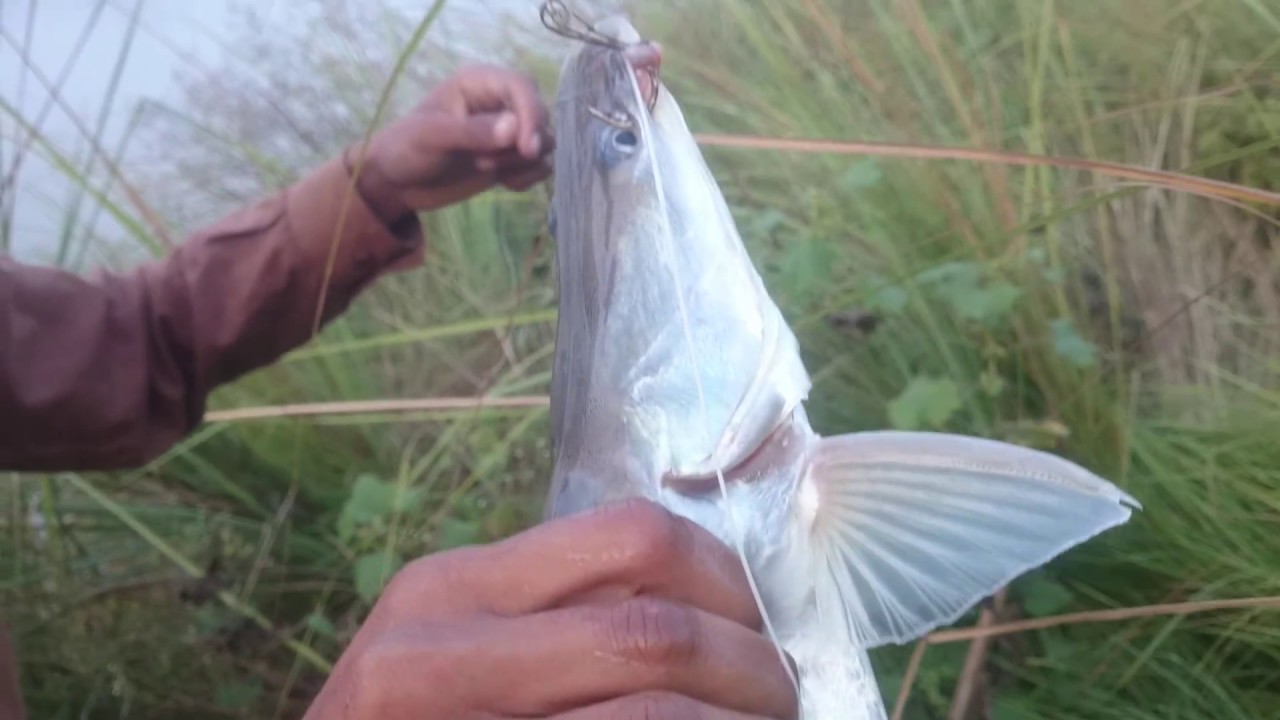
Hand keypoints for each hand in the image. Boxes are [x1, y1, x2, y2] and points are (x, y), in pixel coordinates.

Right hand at [303, 500, 798, 719]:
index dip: (729, 580)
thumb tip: (716, 611)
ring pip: (651, 716)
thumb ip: (557, 618)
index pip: (632, 539)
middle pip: (652, 634)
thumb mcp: (462, 652)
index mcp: (451, 588)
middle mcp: (437, 649)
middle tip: (785, 698)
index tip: (765, 623)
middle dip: (752, 673)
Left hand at [348, 64, 553, 222]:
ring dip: (522, 162)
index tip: (526, 149)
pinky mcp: (510, 158)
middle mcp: (499, 102)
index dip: (531, 114)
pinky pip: (539, 165)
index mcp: (479, 83)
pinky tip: (504, 184)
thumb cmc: (406, 149)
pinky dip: (528, 177)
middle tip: (485, 163)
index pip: (521, 87)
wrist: (398, 183)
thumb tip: (513, 128)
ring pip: (543, 141)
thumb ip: (472, 132)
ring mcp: (507, 132)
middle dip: (523, 143)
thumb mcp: (431, 137)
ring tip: (484, 168)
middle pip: (539, 114)